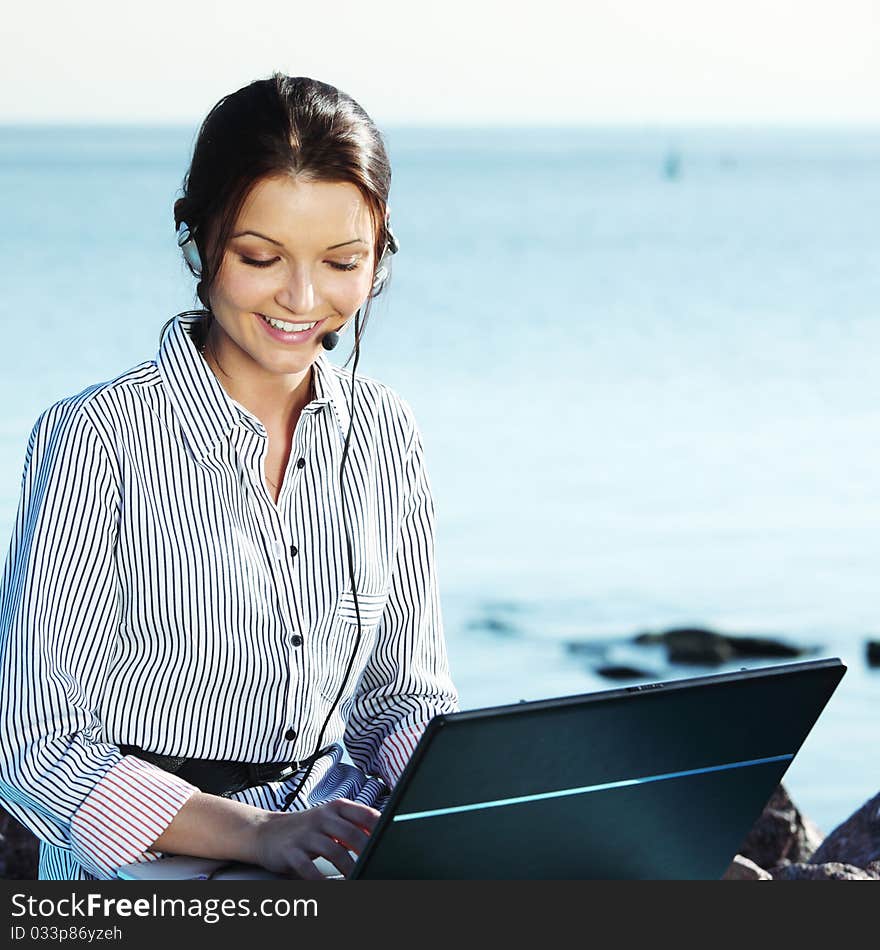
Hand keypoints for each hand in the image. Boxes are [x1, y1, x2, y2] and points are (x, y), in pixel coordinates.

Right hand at [253, 798, 380, 878]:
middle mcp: (323, 817)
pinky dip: (322, 881)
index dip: (382, 829)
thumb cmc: (306, 827)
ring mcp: (306, 834)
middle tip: (380, 866)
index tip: (394, 844)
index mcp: (337, 807)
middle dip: (369, 852)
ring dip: (350, 869)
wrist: (266, 831)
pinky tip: (331, 888)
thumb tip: (385, 835)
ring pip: (335, 852)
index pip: (366, 815)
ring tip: (361, 879)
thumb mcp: (331, 819)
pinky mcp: (291, 852)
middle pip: (353, 834)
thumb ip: (355, 825)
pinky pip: (309, 869)